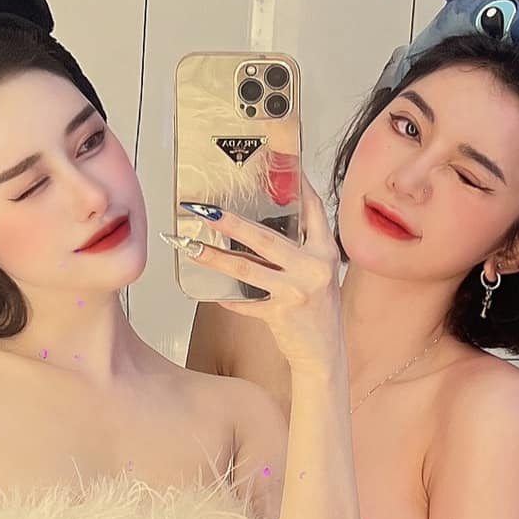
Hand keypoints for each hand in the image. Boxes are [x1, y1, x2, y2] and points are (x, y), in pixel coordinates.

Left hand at [177, 164, 341, 373]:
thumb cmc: (318, 312)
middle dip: (232, 223)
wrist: (324, 353)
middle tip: (206, 211)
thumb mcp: (318, 273)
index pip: (313, 210)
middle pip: (266, 238)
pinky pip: (245, 302)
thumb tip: (261, 226)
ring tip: (193, 248)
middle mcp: (314, 268)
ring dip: (215, 258)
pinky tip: (211, 293)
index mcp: (325, 252)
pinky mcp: (281, 314)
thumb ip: (299, 249)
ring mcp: (297, 291)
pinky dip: (227, 298)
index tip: (281, 165)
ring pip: (247, 269)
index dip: (298, 186)